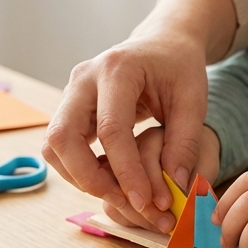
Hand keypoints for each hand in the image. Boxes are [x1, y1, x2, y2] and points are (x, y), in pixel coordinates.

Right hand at [42, 0, 235, 233]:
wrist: (162, 44)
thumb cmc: (179, 68)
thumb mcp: (193, 100)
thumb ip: (185, 142)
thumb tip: (175, 186)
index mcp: (117, 70)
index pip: (111, 130)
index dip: (126, 172)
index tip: (147, 202)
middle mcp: (83, 78)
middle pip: (63, 137)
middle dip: (89, 179)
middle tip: (125, 203)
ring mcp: (70, 93)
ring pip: (53, 146)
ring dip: (80, 178)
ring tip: (120, 195)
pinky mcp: (69, 108)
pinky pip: (60, 147)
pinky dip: (79, 170)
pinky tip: (110, 181)